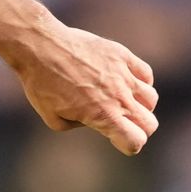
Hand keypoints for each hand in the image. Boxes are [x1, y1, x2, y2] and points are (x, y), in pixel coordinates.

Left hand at [8, 21, 158, 154]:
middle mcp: (119, 97)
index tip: (117, 139)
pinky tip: (125, 82)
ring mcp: (123, 74)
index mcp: (103, 115)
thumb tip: (92, 121)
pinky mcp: (122, 55)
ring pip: (150, 98)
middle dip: (138, 129)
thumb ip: (78, 126)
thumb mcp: (53, 118)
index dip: (129, 145)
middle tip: (121, 123)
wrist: (39, 46)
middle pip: (149, 123)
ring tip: (121, 101)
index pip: (136, 140)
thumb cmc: (41, 83)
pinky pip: (146, 73)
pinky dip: (141, 81)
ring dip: (140, 105)